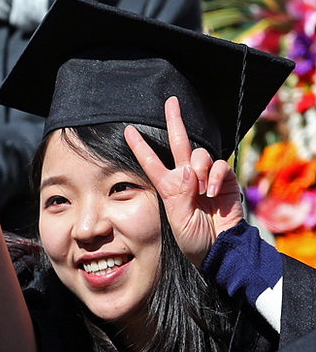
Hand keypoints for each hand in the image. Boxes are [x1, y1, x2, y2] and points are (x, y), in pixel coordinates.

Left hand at [124, 97, 243, 265]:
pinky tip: (211, 191)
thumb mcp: (178, 220)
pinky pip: (219, 166)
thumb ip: (180, 195)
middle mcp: (186, 178)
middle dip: (174, 121)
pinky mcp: (225, 180)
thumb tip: (187, 170)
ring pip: (199, 155)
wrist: (219, 250)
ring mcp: (206, 177)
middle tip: (171, 102)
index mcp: (168, 187)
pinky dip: (214, 176)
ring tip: (200, 190)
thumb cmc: (194, 239)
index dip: (140, 146)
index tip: (127, 130)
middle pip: (178, 143)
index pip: (151, 162)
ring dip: (198, 168)